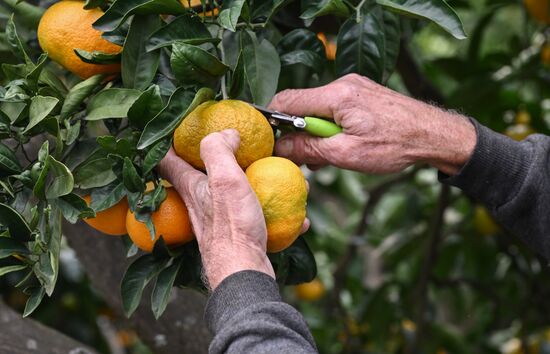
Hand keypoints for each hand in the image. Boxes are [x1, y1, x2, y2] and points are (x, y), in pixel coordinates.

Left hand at [158, 130, 274, 289]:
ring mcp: (221, 222)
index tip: (180, 129)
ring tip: (287, 182)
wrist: (244, 273)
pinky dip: (278, 216)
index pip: (167, 160)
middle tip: (244, 149)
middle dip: (223, 160)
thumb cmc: (232, 228)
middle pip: (203, 176)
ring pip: (238, 197)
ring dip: (260, 187)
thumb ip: (219, 150)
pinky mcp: (240, 237)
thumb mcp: (224, 179)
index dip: (167, 142)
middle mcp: (201, 204)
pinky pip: (259, 220)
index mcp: (192, 188)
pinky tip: (298, 217)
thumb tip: (227, 133)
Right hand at [269, 74, 475, 175]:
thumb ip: (309, 149)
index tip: (272, 142)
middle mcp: (343, 84)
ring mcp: (354, 86)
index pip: (288, 100)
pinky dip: (331, 127)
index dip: (274, 121)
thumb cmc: (395, 145)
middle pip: (301, 103)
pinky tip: (342, 145)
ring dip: (316, 132)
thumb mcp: (346, 154)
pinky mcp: (362, 93)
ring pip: (318, 108)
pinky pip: (334, 108)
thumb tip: (280, 148)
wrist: (434, 135)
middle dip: (298, 131)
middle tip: (305, 157)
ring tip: (329, 156)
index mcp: (337, 95)